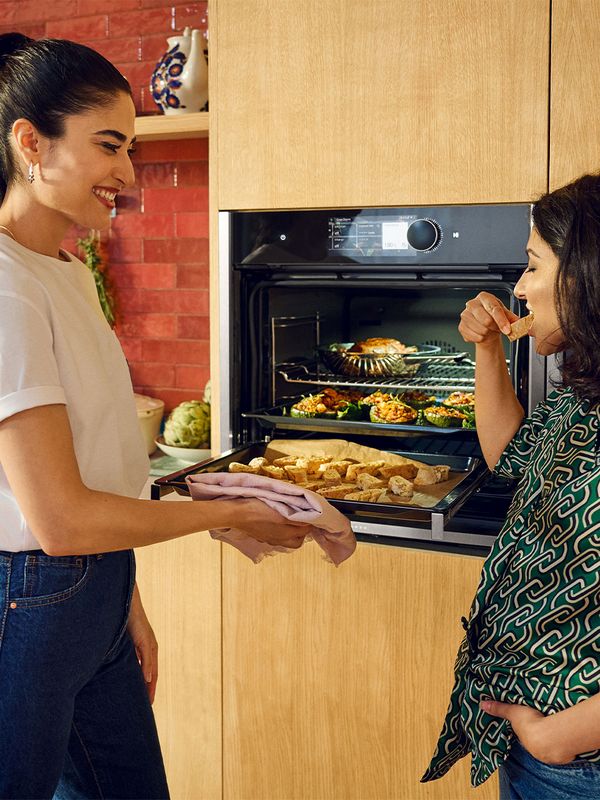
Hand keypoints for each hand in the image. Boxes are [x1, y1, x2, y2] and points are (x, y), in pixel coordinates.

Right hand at [127, 583, 158, 703]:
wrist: (125, 600)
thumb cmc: (120, 618)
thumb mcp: (121, 640)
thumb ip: (121, 653)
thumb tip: (112, 666)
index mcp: (145, 648)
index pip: (148, 672)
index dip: (147, 687)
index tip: (145, 702)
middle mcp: (150, 646)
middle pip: (153, 673)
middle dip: (151, 690)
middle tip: (147, 708)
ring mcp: (148, 642)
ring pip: (152, 668)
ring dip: (151, 684)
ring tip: (148, 700)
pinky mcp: (144, 637)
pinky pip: (147, 656)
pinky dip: (147, 669)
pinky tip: (146, 680)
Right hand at [230, 498, 308, 548]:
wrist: (236, 513)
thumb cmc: (256, 509)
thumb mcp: (280, 511)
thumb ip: (296, 517)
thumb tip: (309, 520)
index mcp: (285, 533)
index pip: (306, 531)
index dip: (310, 521)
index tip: (310, 513)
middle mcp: (278, 539)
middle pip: (297, 541)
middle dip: (302, 531)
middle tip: (302, 519)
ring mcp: (268, 539)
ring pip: (286, 540)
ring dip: (291, 532)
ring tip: (289, 520)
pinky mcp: (260, 536)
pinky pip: (275, 537)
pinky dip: (280, 532)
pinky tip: (275, 522)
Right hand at [459, 292, 518, 344]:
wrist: (484, 325)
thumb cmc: (493, 317)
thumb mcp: (504, 314)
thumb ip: (511, 317)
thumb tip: (517, 321)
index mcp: (484, 297)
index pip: (493, 308)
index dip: (502, 321)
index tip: (508, 330)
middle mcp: (472, 304)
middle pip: (486, 320)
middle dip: (495, 327)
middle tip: (498, 328)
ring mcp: (465, 315)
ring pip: (481, 330)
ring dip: (488, 334)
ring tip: (489, 330)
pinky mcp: (461, 326)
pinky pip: (475, 337)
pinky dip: (481, 338)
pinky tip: (482, 334)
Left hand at [480, 700, 576, 764]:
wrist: (551, 738)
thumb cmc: (530, 724)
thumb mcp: (513, 712)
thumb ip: (499, 708)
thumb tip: (482, 705)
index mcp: (522, 738)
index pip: (522, 734)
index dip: (525, 728)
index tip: (528, 723)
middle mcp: (534, 749)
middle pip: (535, 741)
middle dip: (538, 735)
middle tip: (542, 725)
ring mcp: (548, 754)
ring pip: (548, 746)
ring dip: (550, 739)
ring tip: (554, 731)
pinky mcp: (562, 755)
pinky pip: (561, 749)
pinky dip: (562, 743)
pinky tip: (566, 738)